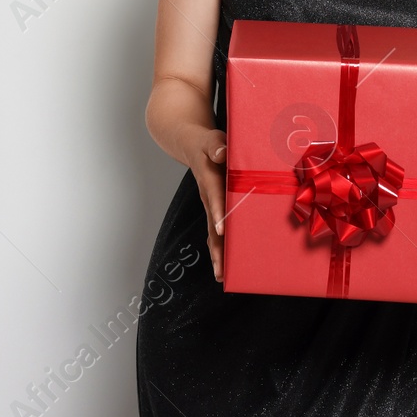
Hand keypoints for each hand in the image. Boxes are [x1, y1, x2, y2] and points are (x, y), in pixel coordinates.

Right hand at [183, 127, 227, 281]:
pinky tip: (226, 264)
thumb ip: (216, 145)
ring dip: (217, 253)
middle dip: (216, 248)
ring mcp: (210, 204)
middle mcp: (208, 196)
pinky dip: (220, 247)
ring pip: (212, 232)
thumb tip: (222, 153)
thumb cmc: (207, 143)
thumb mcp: (211, 139)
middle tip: (220, 270)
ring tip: (222, 276)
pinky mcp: (213, 208)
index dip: (218, 213)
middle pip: (211, 225)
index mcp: (209, 179)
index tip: (221, 230)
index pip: (215, 197)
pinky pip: (216, 230)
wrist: (191, 145)